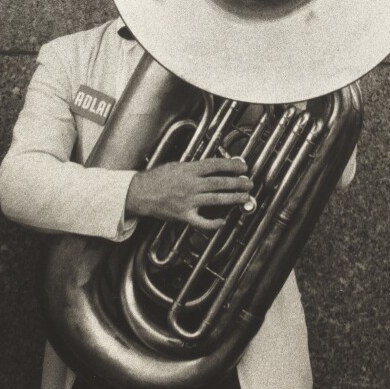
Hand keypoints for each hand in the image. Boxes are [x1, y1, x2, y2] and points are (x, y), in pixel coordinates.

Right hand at [126, 157, 252, 229]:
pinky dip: (214, 223)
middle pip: (220, 183)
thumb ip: (194, 167)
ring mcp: (188, 201)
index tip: (243, 166)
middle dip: (237, 182)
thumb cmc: (157, 178)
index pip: (216, 165)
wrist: (140, 193)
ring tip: (244, 197)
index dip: (232, 165)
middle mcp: (191, 184)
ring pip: (216, 199)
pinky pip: (202, 221)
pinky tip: (223, 221)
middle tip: (249, 183)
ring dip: (233, 198)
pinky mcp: (184, 215)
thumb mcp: (176, 165)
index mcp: (189, 169)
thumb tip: (212, 167)